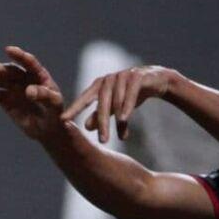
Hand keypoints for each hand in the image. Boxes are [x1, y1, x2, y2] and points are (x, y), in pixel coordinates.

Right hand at [0, 46, 66, 142]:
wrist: (47, 130)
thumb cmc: (55, 115)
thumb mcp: (54, 105)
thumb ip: (45, 96)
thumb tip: (29, 90)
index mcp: (39, 76)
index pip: (29, 63)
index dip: (19, 55)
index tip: (8, 50)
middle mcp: (25, 80)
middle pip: (11, 71)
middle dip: (0, 69)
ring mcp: (14, 89)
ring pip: (0, 81)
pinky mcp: (6, 100)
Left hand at [62, 66, 176, 142]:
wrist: (157, 79)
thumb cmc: (131, 94)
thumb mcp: (115, 107)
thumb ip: (101, 115)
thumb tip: (86, 127)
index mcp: (98, 86)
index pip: (83, 99)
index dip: (73, 109)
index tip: (62, 121)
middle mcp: (108, 80)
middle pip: (102, 103)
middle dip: (102, 123)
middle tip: (102, 142)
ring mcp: (122, 76)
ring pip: (117, 100)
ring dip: (116, 119)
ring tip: (116, 136)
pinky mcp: (137, 76)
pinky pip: (131, 93)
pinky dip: (127, 106)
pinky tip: (124, 119)